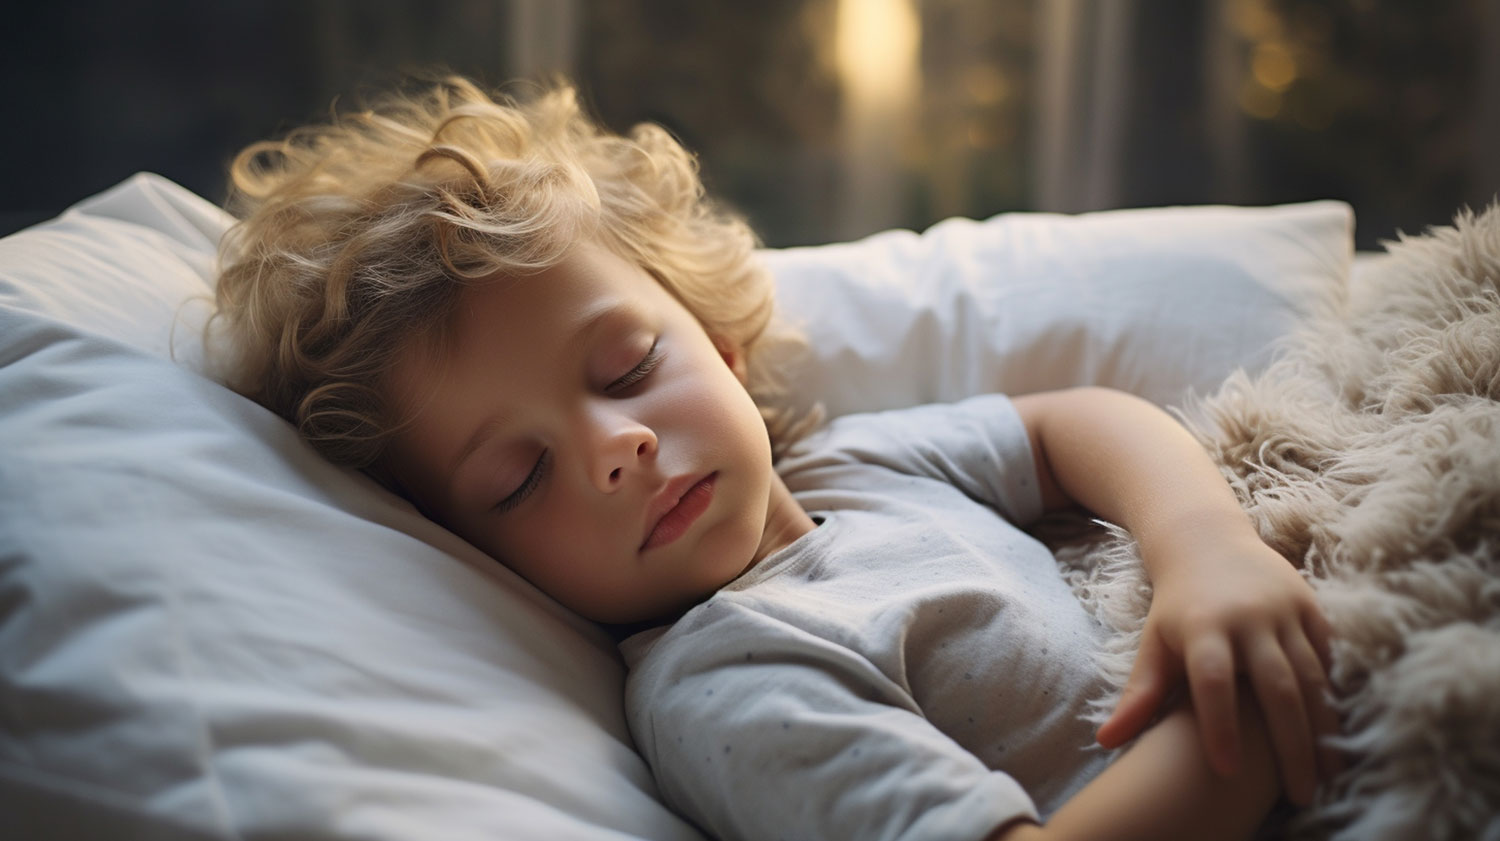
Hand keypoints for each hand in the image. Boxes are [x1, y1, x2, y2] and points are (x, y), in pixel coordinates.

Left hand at [1093, 524, 1339, 804]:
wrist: (1207, 540)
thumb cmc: (1176, 607)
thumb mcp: (1154, 643)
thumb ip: (1140, 695)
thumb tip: (1105, 742)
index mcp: (1202, 626)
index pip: (1212, 681)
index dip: (1219, 725)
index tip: (1225, 772)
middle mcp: (1247, 617)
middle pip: (1276, 687)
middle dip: (1290, 744)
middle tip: (1300, 796)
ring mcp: (1284, 610)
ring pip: (1311, 676)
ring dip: (1323, 727)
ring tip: (1327, 774)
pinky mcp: (1311, 606)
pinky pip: (1328, 656)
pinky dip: (1335, 694)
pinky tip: (1337, 733)